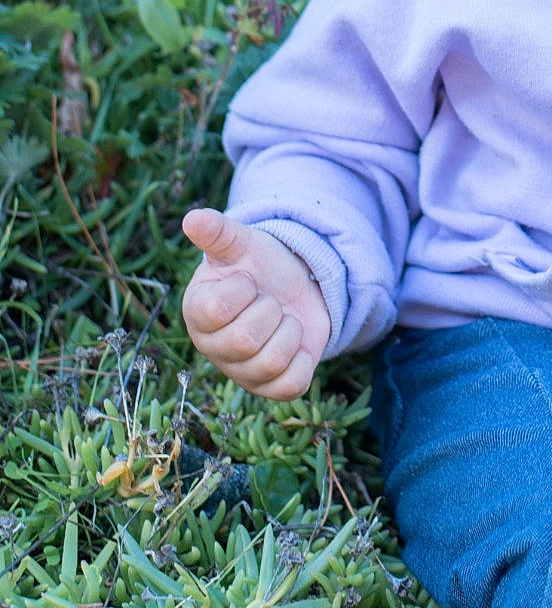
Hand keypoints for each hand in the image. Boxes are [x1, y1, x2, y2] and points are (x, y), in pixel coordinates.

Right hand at [181, 208, 330, 398]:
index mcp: (197, 312)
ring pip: (272, 362)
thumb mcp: (241, 244)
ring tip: (282, 321)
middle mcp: (213, 348)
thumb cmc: (258, 267)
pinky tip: (296, 343)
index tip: (247, 280)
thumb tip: (192, 218)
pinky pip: (291, 385)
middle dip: (271, 310)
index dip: (243, 289)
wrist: (293, 288)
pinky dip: (303, 359)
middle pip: (245, 340)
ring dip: (290, 331)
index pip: (218, 310)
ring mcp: (241, 373)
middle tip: (270, 302)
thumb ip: (217, 232)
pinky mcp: (271, 388)